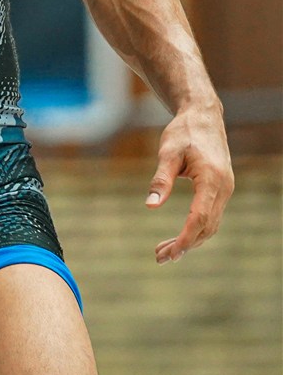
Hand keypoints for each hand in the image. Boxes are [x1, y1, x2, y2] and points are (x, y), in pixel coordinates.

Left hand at [146, 104, 233, 263]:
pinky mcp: (221, 190)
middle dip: (184, 246)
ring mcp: (225, 190)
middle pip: (206, 227)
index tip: (169, 253)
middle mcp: (223, 188)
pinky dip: (196, 230)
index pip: (199, 218)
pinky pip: (211, 216)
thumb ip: (161, 179)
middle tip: (159, 258)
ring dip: (190, 241)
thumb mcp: (168, 152)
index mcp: (211, 179)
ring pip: (210, 225)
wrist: (203, 117)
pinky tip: (179, 236)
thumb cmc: (184, 132)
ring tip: (164, 252)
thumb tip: (150, 205)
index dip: (185, 239)